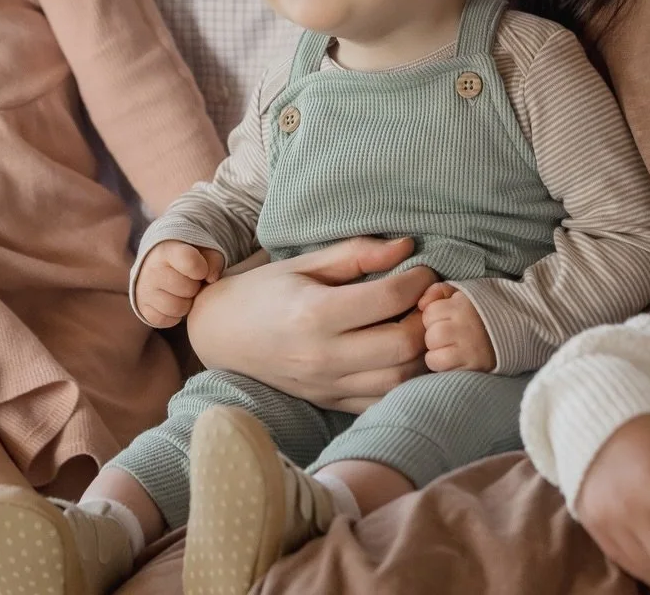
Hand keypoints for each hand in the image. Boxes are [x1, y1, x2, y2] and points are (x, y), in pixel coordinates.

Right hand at [134, 240, 225, 326]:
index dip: (202, 269)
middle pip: (188, 289)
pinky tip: (174, 301)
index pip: (189, 261)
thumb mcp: (202, 250)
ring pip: (178, 308)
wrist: (156, 264)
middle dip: (195, 287)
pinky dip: (174, 315)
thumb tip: (212, 278)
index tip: (201, 270)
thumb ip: (213, 260)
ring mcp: (145, 290)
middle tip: (191, 281)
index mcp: (167, 250)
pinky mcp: (142, 308)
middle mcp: (152, 270)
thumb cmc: (185, 258)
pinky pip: (167, 321)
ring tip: (183, 292)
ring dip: (186, 303)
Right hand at [186, 236, 436, 412]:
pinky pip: (381, 401)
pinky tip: (402, 355)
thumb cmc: (265, 290)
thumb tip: (407, 248)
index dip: (418, 281)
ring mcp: (326, 385)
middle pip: (402, 346)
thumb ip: (357, 254)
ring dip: (421, 353)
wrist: (222, 334)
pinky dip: (403, 381)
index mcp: (315, 312)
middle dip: (426, 320)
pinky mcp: (329, 402)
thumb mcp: (306, 262)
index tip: (424, 270)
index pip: (388, 299)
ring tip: (418, 326)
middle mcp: (322, 355)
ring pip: (399, 380)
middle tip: (428, 301)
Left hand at [416, 283, 495, 371]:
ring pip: (433, 356)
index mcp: (462, 305)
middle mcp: (465, 326)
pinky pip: (444, 370)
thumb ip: (438, 291)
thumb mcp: (462, 293)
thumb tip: (421, 304)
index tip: (444, 320)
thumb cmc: (482, 311)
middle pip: (430, 336)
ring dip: (437, 355)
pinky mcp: (473, 367)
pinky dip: (445, 367)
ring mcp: (470, 349)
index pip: (429, 313)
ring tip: (450, 350)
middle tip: (448, 337)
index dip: (433, 318)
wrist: (516, 330)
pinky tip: (455, 361)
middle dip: (434, 337)